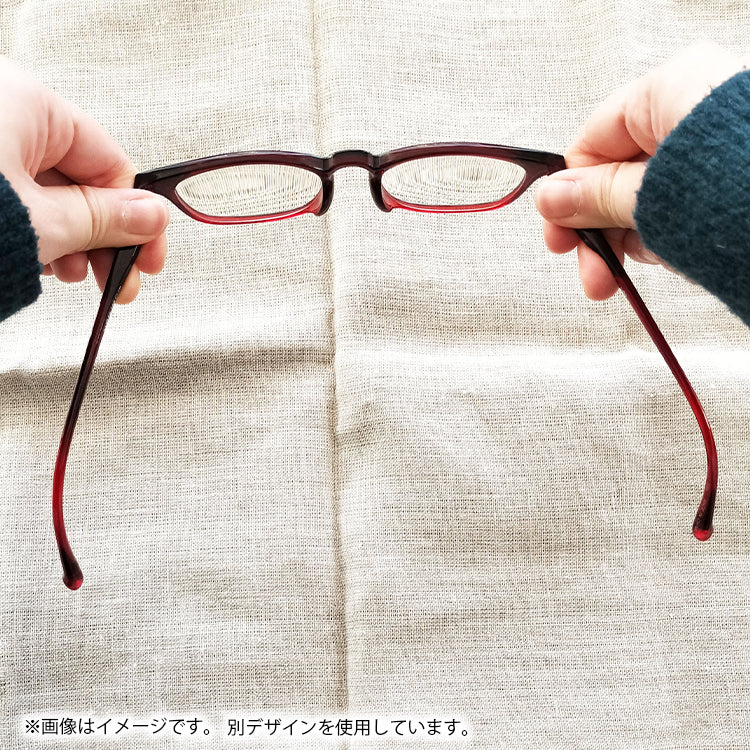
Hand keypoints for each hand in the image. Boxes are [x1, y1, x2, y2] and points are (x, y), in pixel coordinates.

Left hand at [0, 57, 167, 303]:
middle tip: (117, 278)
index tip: (146, 256)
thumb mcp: (44, 223)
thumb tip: (150, 216)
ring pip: (45, 189)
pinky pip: (13, 194)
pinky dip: (32, 228)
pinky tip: (39, 258)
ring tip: (72, 274)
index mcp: (27, 103)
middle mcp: (0, 110)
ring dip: (68, 237)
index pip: (109, 161)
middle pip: (78, 177)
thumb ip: (106, 218)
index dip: (135, 215)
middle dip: (101, 234)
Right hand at [534, 42, 747, 299]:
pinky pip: (684, 203)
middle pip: (619, 171)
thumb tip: (551, 197)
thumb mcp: (649, 197)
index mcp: (669, 88)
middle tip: (594, 277)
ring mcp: (717, 144)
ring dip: (635, 240)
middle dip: (600, 230)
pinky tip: (673, 257)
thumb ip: (594, 195)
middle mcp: (694, 108)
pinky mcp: (735, 177)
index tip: (561, 239)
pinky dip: (670, 234)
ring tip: (642, 269)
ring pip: (650, 194)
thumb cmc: (742, 196)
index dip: (570, 194)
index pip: (592, 140)